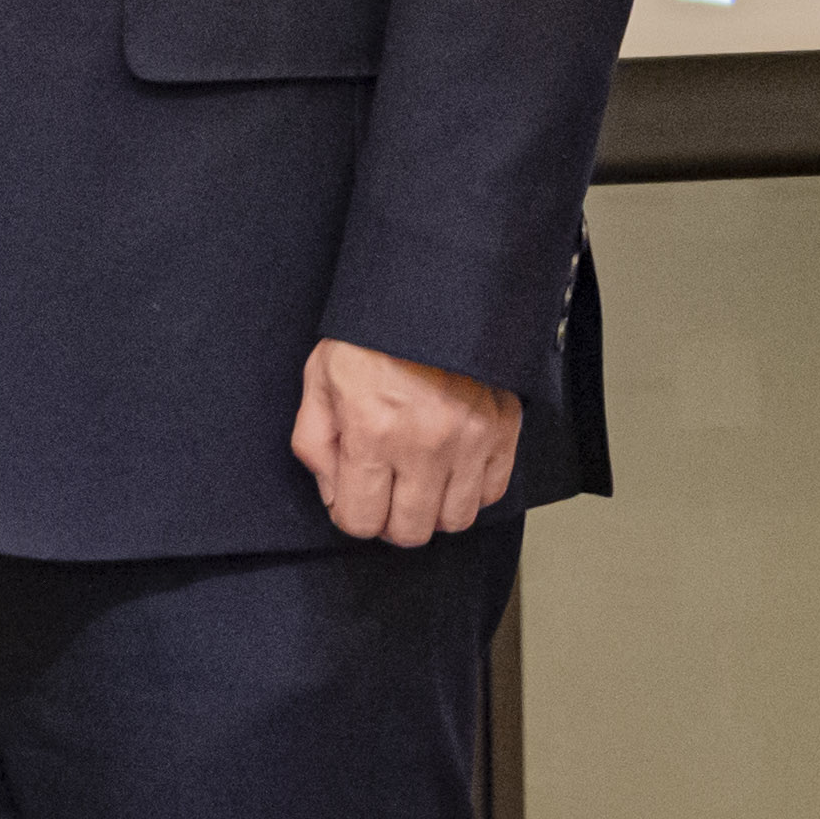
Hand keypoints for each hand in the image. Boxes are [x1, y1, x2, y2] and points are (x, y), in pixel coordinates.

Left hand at [292, 337, 520, 548]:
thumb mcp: (320, 379)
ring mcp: (471, 438)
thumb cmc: (371, 332)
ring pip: (455, 520)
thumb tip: (333, 494)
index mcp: (372, 432)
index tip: (355, 494)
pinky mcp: (504, 427)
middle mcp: (425, 443)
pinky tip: (453, 467)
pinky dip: (472, 490)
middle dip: (391, 519)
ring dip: (434, 509)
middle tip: (387, 490)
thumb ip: (315, 444)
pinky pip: (493, 491)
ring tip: (421, 480)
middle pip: (410, 531)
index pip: (361, 521)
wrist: (429, 287)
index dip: (351, 513)